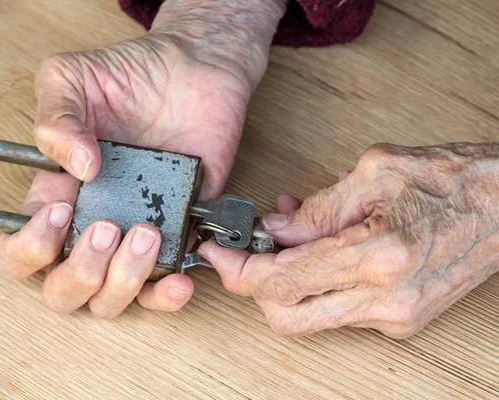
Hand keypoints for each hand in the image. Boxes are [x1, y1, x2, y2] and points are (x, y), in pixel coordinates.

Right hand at [0, 32, 253, 316]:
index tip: (60, 213)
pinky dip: (168, 295)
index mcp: (58, 195)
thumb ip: (55, 119)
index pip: (22, 251)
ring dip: (124, 281)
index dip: (30, 249)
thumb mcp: (71, 78)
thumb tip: (77, 168)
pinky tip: (180, 277)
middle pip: (64, 290)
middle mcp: (93, 223)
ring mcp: (135, 236)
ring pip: (111, 299)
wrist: (193, 69)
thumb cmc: (130, 74)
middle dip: (81, 272)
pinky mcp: (179, 235)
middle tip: (106, 226)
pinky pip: (166, 287)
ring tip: (146, 233)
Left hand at [200, 143, 498, 337]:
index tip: (218, 252)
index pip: (282, 281)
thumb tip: (275, 230)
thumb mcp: (374, 172)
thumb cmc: (453, 180)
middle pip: (287, 317)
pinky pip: (339, 312)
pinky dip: (317, 286)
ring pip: (310, 319)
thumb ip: (316, 209)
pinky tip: (317, 251)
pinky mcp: (402, 321)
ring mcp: (396, 317)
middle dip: (253, 287)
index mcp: (377, 255)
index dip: (239, 270)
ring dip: (284, 285)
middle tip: (241, 252)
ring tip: (283, 241)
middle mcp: (386, 299)